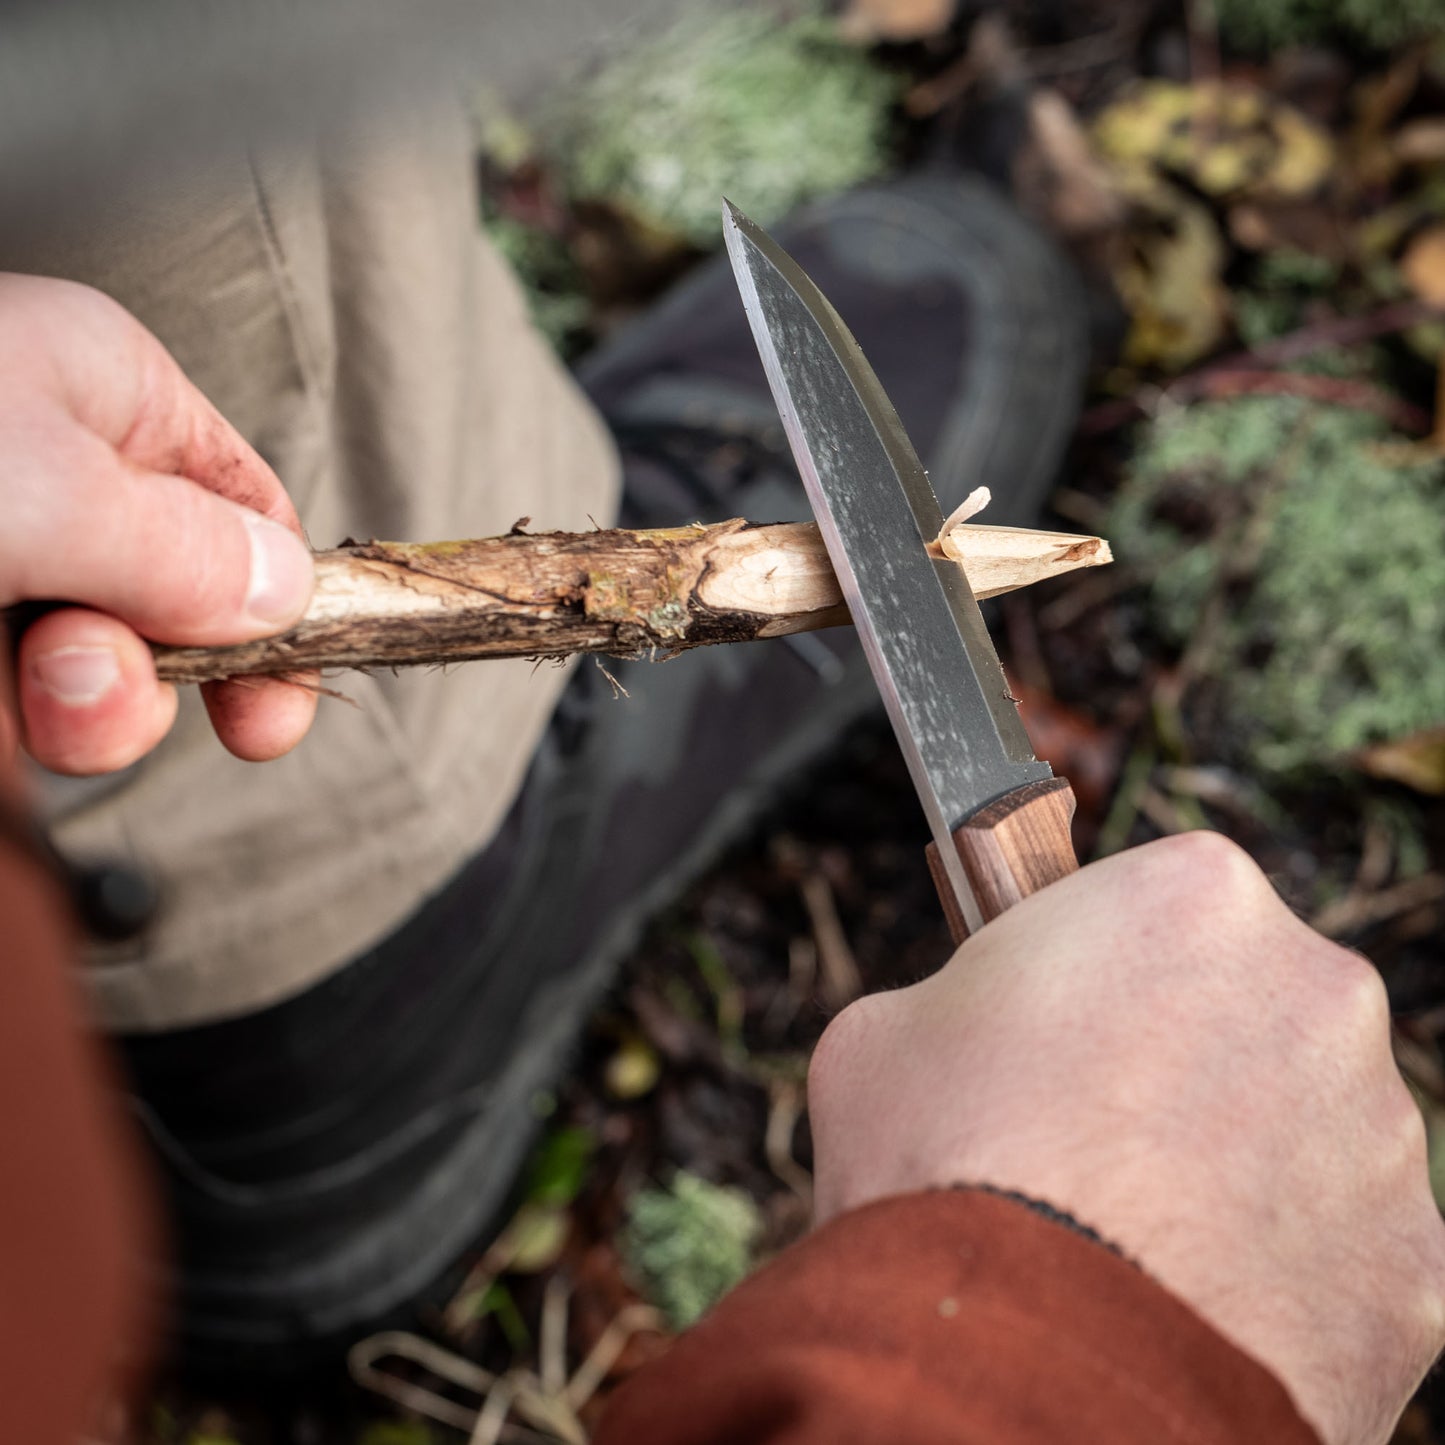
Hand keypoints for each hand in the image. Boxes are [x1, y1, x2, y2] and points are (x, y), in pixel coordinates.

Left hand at [0, 273, 315, 773]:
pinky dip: (28, 712)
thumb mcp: (45, 487)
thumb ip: (183, 550)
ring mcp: (7, 546)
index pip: (254, 510)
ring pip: (103, 657)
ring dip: (90, 703)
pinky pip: (27, 687)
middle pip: (186, 599)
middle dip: (168, 668)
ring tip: (35, 688)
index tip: (279, 710)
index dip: (286, 612)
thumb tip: (290, 593)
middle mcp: (64, 465)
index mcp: (110, 391)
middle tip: (105, 692)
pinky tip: (1, 704)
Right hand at [808, 831, 1444, 1444]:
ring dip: (1232, 1158)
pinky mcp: (1415, 1266)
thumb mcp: (889, 1028)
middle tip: (1084, 1122)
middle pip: (1247, 1002)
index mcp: (1196, 895)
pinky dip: (1274, 1264)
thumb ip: (964, 999)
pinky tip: (1182, 1292)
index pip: (1162, 897)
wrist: (1018, 1365)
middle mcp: (1320, 992)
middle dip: (1181, 1050)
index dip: (1102, 958)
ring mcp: (1380, 1135)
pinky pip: (1337, 1244)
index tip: (1061, 1013)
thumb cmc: (943, 1161)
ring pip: (1300, 1125)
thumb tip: (979, 1036)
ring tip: (1124, 1225)